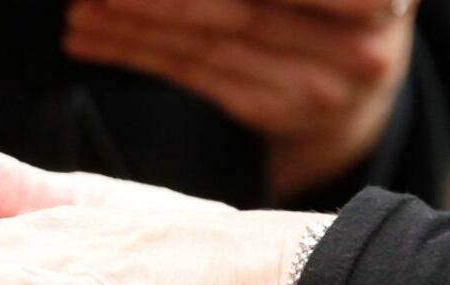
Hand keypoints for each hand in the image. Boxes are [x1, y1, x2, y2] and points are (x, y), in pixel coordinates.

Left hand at [63, 0, 415, 195]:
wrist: (360, 89)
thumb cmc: (339, 9)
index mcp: (370, 2)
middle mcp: (350, 45)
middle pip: (232, 11)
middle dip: (155, 0)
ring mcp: (311, 86)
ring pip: (202, 46)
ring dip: (131, 27)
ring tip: (80, 11)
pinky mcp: (268, 108)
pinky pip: (190, 74)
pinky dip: (137, 52)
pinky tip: (91, 39)